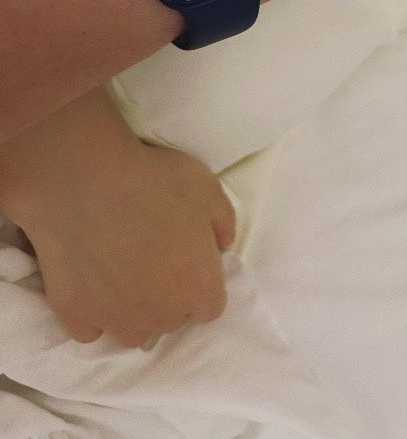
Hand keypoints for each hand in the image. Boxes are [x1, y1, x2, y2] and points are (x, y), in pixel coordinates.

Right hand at [7, 130, 235, 348]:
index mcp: (198, 288)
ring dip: (133, 310)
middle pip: (172, 318)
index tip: (188, 260)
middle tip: (153, 257)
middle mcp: (161, 315)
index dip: (201, 283)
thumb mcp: (208, 187)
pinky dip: (93, 313)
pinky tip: (91, 282)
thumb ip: (223, 222)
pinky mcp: (75, 316)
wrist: (85, 183)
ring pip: (133, 331)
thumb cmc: (154, 182)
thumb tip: (222, 243)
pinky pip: (90, 330)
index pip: (210, 307)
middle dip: (168, 295)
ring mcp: (115, 320)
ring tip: (121, 274)